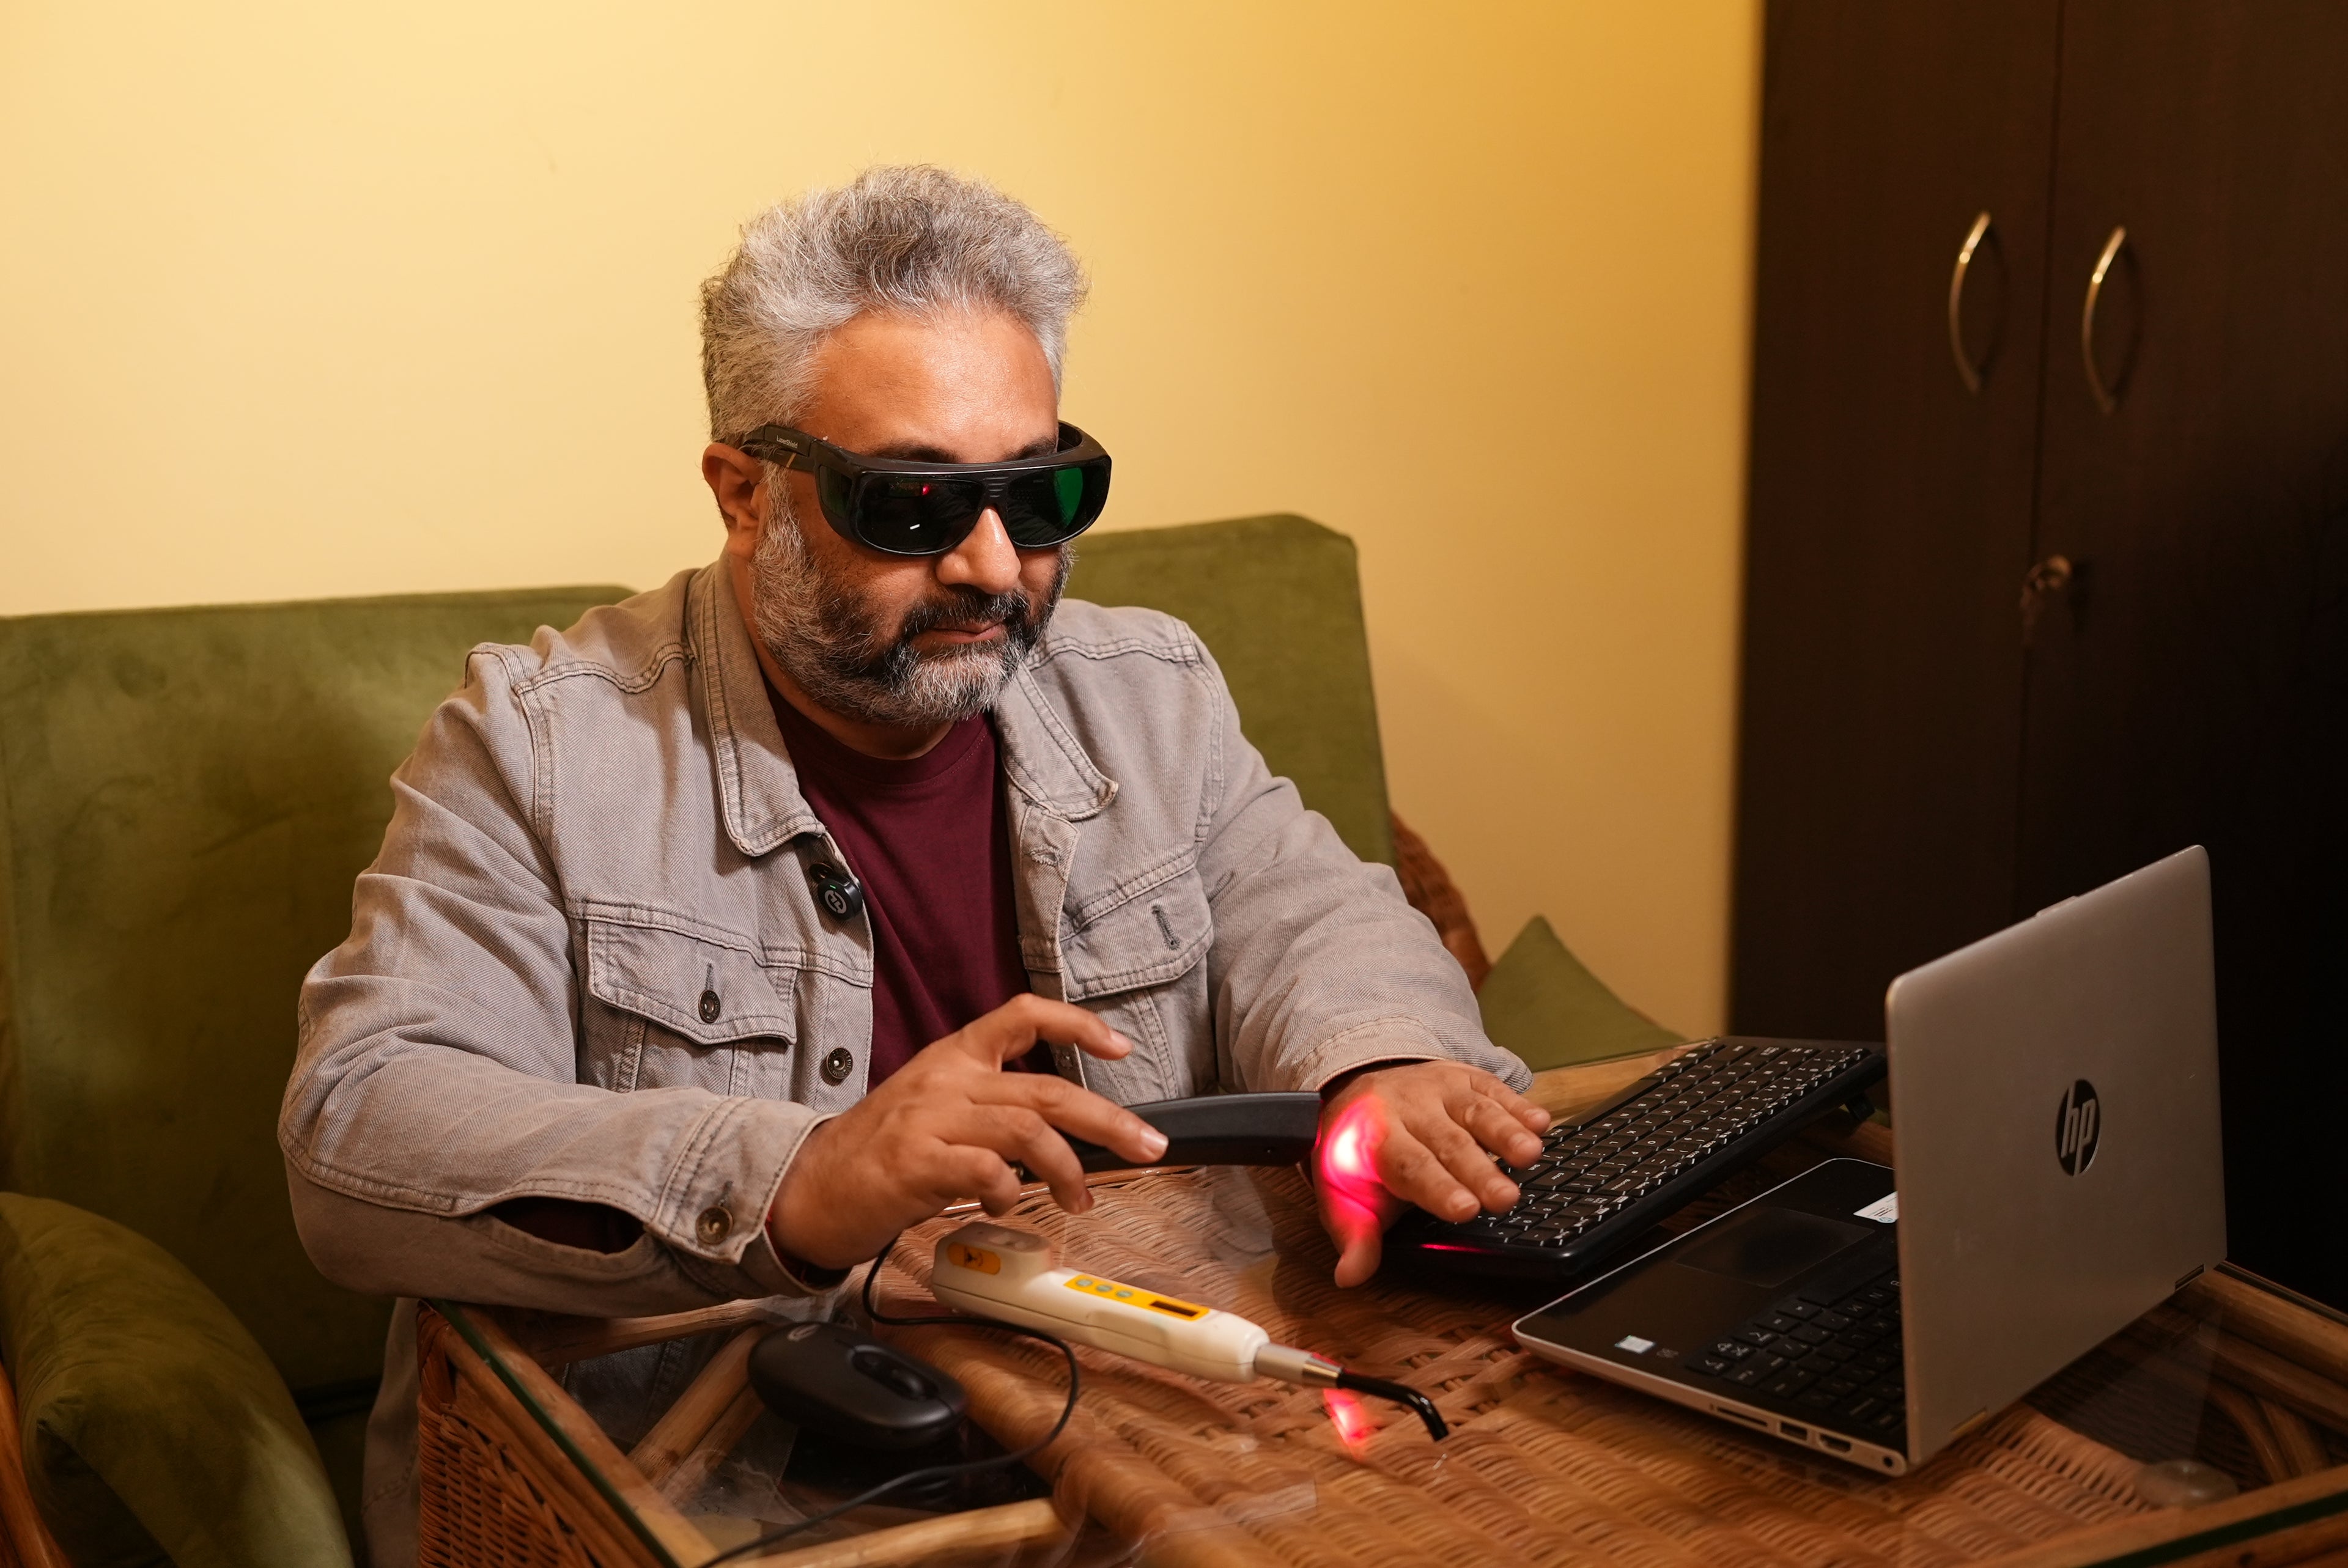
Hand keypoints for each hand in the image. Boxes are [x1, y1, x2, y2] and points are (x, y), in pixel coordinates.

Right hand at [766, 995, 1169, 1269]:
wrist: (809, 1188)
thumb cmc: (879, 1154)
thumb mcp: (935, 1107)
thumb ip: (992, 1106)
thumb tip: (1063, 1131)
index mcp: (953, 1058)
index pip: (1021, 1015)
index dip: (1077, 1024)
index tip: (1120, 1046)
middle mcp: (946, 1080)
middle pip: (1047, 1088)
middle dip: (1109, 1119)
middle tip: (1147, 1147)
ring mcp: (930, 1120)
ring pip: (1027, 1129)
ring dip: (1067, 1168)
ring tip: (1080, 1198)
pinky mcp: (916, 1163)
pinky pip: (986, 1171)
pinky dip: (1010, 1191)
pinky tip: (1008, 1204)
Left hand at [1314, 1060, 1550, 1286]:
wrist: (1355, 1086)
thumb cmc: (1356, 1151)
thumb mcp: (1343, 1192)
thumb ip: (1353, 1233)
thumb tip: (1349, 1277)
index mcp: (1375, 1138)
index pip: (1409, 1166)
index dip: (1438, 1188)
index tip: (1464, 1210)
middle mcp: (1410, 1109)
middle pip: (1449, 1142)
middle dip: (1479, 1170)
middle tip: (1505, 1199)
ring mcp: (1440, 1090)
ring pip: (1476, 1111)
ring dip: (1505, 1132)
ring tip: (1530, 1155)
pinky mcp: (1466, 1079)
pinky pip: (1493, 1089)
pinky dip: (1519, 1105)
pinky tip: (1540, 1123)